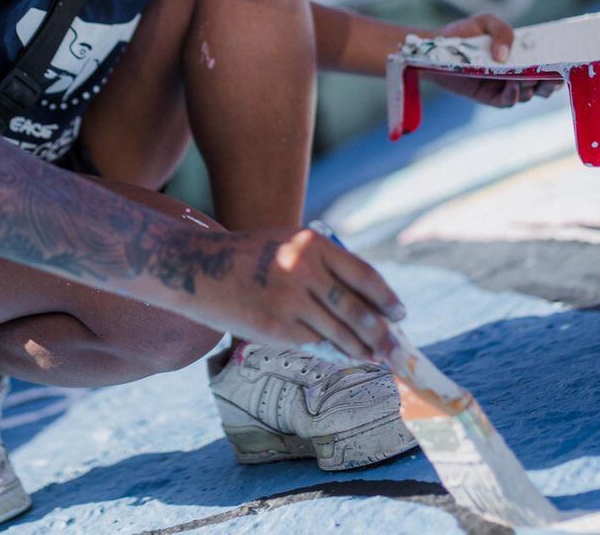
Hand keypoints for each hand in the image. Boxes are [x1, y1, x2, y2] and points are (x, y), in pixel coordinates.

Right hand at [193, 227, 406, 362]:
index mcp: (312, 244)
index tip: (400, 313)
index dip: (387, 299)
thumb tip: (367, 299)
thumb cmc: (250, 255)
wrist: (199, 268)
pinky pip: (315, 345)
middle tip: (396, 348)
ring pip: (339, 333)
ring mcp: (290, 302)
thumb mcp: (289, 242)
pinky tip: (346, 357)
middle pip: (357, 310)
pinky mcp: (276, 329)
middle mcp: (304, 271)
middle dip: (382, 334)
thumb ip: (325, 263)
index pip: (364, 275)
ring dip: (362, 349)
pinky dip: (334, 353)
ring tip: (376, 357)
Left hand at [426, 11, 559, 106]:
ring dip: (533, 86)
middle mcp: (517, 74)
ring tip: (530, 76)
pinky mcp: (490, 97)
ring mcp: (505, 87)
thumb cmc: (463, 34)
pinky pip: (508, 101)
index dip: (560, 66)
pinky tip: (514, 85)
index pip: (548, 65)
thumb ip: (502, 31)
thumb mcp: (486, 22)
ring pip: (529, 94)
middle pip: (544, 84)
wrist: (436, 50)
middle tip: (556, 75)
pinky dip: (514, 94)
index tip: (569, 63)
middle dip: (553, 81)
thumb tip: (505, 55)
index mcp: (522, 56)